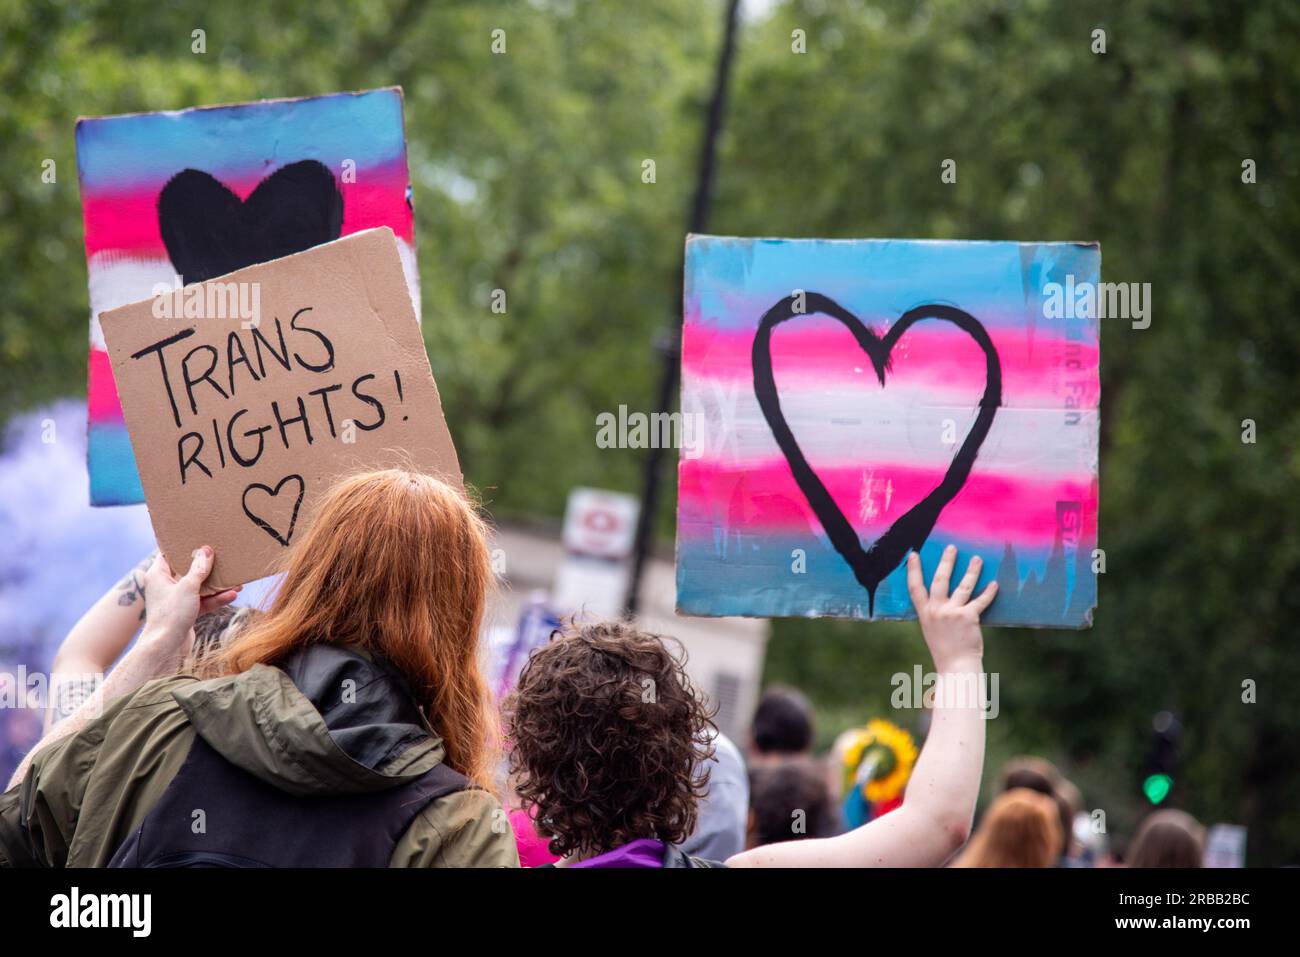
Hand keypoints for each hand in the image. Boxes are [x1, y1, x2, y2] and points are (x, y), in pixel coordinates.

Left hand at [136, 548, 237, 668]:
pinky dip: (216, 599)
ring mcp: (177, 600)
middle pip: (188, 570)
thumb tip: (206, 550)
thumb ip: (199, 568)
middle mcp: (166, 586)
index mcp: (158, 575)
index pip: (170, 554)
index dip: (184, 546)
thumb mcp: (188, 587)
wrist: (166, 648)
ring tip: (236, 580)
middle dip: (208, 567)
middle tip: (223, 557)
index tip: (200, 539)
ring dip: (217, 585)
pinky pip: (203, 601)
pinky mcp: (186, 612)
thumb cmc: (171, 614)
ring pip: (199, 587)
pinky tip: (233, 595)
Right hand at [906, 545, 996, 671]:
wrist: (956, 666)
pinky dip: (989, 592)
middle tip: (952, 548)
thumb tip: (939, 597)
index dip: (913, 570)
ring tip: (977, 559)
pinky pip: (980, 600)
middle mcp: (936, 610)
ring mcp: (952, 613)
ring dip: (972, 571)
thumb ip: (933, 613)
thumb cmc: (945, 649)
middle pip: (940, 580)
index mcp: (924, 613)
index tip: (913, 554)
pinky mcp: (968, 617)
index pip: (915, 587)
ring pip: (963, 586)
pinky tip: (994, 584)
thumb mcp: (931, 629)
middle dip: (946, 562)